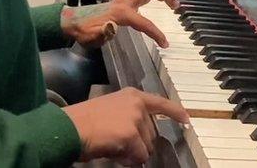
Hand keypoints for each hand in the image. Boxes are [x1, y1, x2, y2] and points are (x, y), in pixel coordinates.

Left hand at [61, 0, 178, 48]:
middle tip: (176, 5)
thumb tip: (113, 27)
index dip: (156, 32)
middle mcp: (122, 2)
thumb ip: (104, 33)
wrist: (71, 22)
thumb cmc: (83, 33)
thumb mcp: (92, 38)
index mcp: (121, 14)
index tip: (165, 43)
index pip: (144, 22)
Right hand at [64, 87, 188, 165]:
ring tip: (113, 146)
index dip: (176, 112)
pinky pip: (139, 157)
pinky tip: (114, 153)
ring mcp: (135, 119)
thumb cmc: (84, 122)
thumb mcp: (110, 111)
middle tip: (117, 144)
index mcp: (132, 96)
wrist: (70, 128)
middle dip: (139, 144)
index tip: (187, 120)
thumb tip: (140, 141)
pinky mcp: (131, 135)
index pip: (161, 103)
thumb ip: (129, 119)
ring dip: (133, 153)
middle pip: (152, 133)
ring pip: (146, 147)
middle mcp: (137, 105)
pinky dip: (129, 160)